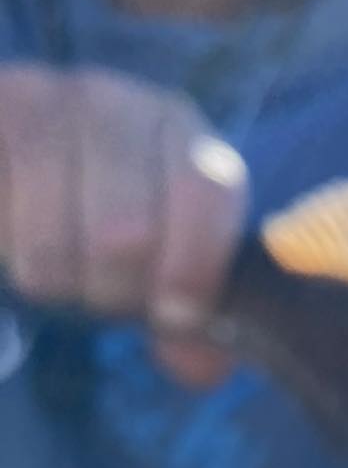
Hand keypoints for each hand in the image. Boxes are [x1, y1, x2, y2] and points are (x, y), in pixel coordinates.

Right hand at [0, 64, 248, 384]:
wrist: (13, 165)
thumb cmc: (101, 218)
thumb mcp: (160, 261)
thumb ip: (194, 317)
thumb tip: (199, 367)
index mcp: (184, 133)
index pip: (206, 194)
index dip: (192, 270)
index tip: (174, 314)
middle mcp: (118, 102)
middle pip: (128, 232)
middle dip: (114, 290)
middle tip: (100, 288)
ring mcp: (44, 99)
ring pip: (54, 243)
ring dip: (56, 279)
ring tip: (55, 262)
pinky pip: (3, 218)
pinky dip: (14, 252)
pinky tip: (15, 232)